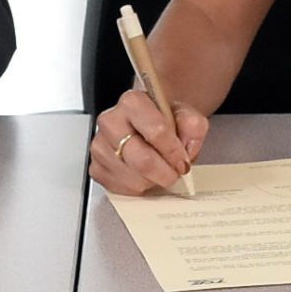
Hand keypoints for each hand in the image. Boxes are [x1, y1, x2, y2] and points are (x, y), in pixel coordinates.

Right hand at [88, 88, 207, 194]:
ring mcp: (100, 146)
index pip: (157, 131)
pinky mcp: (97, 168)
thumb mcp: (185, 116)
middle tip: (173, 172)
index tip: (183, 161)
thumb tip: (187, 147)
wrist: (148, 126)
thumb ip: (193, 126)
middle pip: (142, 160)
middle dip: (165, 173)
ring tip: (157, 169)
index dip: (174, 152)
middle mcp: (110, 121)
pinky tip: (142, 174)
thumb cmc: (164, 121)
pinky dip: (139, 187)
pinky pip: (123, 189)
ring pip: (134, 178)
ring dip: (152, 180)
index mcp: (133, 102)